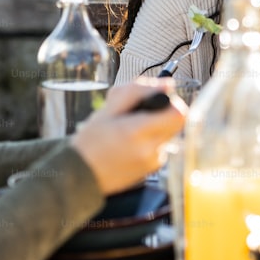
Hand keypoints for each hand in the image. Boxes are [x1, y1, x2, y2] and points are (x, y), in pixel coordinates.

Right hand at [71, 81, 185, 194]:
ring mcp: (154, 161)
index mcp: (137, 132)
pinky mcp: (153, 168)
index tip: (156, 99)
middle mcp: (150, 149)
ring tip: (131, 128)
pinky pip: (162, 145)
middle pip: (178, 121)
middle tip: (141, 112)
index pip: (178, 113)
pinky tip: (131, 142)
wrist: (80, 175)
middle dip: (163, 111)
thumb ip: (137, 91)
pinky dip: (151, 139)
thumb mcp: (108, 109)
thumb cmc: (90, 142)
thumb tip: (166, 84)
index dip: (171, 101)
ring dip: (156, 125)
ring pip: (170, 132)